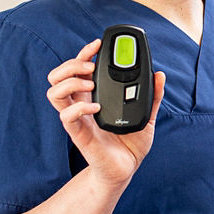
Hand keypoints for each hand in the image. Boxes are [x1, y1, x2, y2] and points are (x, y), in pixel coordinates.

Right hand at [45, 39, 165, 187]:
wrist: (127, 169)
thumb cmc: (131, 143)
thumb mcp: (147, 115)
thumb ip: (153, 95)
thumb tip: (160, 75)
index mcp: (92, 96)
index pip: (78, 69)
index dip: (83, 53)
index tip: (97, 44)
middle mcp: (81, 105)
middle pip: (57, 77)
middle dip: (71, 64)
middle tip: (91, 67)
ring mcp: (77, 119)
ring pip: (54, 93)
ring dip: (70, 82)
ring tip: (90, 85)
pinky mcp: (79, 135)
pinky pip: (66, 118)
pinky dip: (79, 108)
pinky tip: (96, 107)